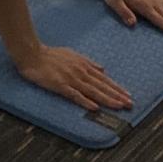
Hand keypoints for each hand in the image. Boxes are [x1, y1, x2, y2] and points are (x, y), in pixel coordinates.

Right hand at [14, 43, 130, 110]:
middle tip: (130, 104)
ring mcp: (71, 79)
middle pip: (102, 86)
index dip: (117, 88)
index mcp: (84, 65)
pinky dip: (86, 101)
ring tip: (119, 106)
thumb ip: (88, 62)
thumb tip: (102, 69)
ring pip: (93, 91)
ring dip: (107, 99)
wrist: (32, 54)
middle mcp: (81, 72)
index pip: (104, 79)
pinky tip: (95, 108)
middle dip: (117, 95)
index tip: (127, 95)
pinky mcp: (60, 85)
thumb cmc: (51, 54)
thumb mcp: (73, 54)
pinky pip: (75, 95)